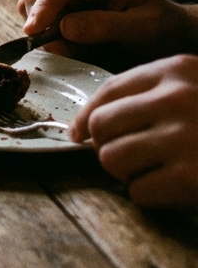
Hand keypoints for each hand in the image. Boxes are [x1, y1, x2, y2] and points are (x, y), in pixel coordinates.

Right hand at [18, 0, 197, 64]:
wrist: (163, 29)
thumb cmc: (159, 27)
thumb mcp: (142, 29)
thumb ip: (105, 27)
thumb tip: (64, 28)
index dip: (43, 7)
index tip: (31, 32)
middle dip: (41, 22)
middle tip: (62, 50)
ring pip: (31, 3)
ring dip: (44, 29)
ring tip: (78, 45)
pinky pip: (35, 13)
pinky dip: (45, 31)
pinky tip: (71, 40)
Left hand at [70, 54, 197, 207]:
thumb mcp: (196, 91)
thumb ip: (150, 97)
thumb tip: (83, 127)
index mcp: (178, 71)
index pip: (108, 91)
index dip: (87, 117)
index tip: (80, 133)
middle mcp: (178, 98)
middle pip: (101, 126)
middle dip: (109, 147)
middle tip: (133, 158)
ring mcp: (185, 137)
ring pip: (112, 159)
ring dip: (129, 173)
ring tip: (158, 172)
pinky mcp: (191, 177)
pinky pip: (139, 192)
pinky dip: (153, 197)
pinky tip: (177, 189)